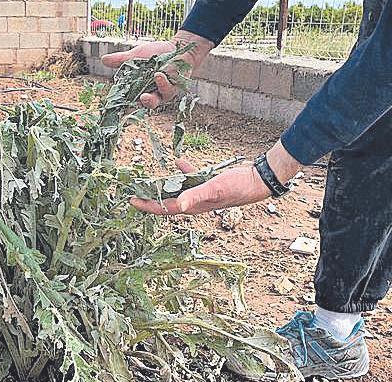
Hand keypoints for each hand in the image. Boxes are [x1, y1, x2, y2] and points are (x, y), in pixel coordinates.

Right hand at [101, 31, 212, 108]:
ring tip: (147, 89)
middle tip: (131, 103)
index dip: (121, 103)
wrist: (177, 49)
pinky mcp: (173, 90)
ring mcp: (160, 94)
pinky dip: (162, 84)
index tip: (114, 106)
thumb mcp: (136, 56)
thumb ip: (121, 60)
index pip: (127, 99)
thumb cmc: (156, 54)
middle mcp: (148, 94)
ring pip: (154, 101)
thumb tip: (103, 59)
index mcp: (137, 89)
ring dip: (149, 98)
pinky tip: (158, 75)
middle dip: (135, 106)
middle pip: (140, 105)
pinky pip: (166, 90)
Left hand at [131, 141, 302, 215]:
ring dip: (165, 186)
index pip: (165, 209)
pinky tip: (179, 163)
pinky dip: (184, 172)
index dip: (148, 206)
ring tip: (151, 180)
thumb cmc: (238, 187)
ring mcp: (202, 193)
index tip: (132, 201)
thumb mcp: (214, 188)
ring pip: (178, 190)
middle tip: (135, 192)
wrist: (259, 180)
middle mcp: (196, 202)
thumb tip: (178, 204)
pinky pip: (192, 178)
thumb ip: (195, 195)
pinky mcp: (210, 183)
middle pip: (168, 202)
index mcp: (194, 206)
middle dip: (151, 199)